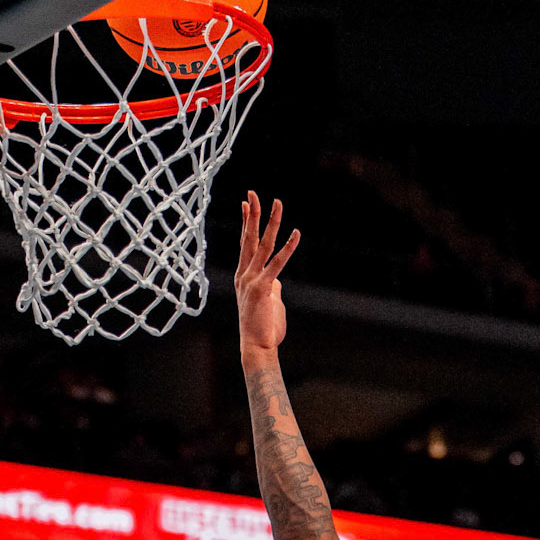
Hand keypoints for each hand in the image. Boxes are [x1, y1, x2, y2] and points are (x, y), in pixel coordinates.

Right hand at [236, 194, 299, 356]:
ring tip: (277, 203)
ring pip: (262, 245)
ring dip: (271, 223)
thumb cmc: (263, 328)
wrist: (256, 347)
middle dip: (252, 214)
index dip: (245, 222)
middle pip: (248, 238)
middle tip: (253, 192)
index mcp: (243, 276)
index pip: (244, 243)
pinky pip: (277, 263)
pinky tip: (296, 234)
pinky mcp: (263, 289)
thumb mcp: (268, 302)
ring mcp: (252, 280)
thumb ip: (272, 287)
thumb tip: (277, 280)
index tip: (246, 202)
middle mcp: (244, 275)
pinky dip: (288, 248)